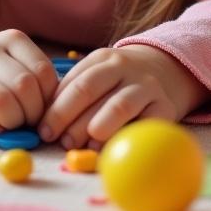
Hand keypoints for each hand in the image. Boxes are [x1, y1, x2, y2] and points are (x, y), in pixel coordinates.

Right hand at [0, 30, 58, 137]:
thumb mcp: (17, 59)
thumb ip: (37, 78)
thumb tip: (55, 111)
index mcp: (12, 39)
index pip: (43, 72)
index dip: (49, 98)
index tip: (44, 109)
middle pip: (23, 86)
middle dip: (33, 113)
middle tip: (29, 122)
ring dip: (12, 122)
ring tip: (12, 125)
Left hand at [37, 44, 209, 149]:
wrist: (167, 71)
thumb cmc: (119, 83)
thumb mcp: (99, 75)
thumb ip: (74, 93)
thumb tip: (45, 125)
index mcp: (101, 58)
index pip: (74, 82)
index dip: (56, 108)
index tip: (43, 131)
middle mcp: (123, 67)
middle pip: (90, 89)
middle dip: (69, 117)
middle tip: (60, 142)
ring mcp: (145, 86)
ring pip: (118, 105)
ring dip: (96, 127)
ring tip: (84, 147)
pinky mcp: (165, 107)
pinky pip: (144, 125)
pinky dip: (126, 139)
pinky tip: (112, 152)